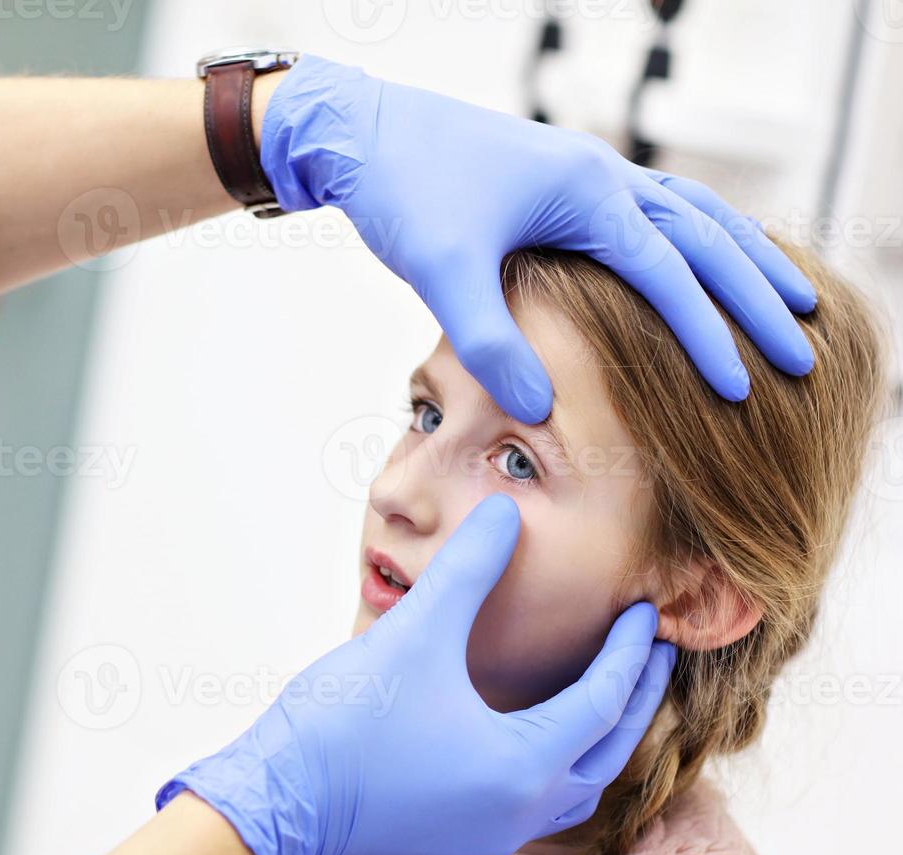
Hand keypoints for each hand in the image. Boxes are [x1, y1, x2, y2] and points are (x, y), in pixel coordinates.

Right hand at [157, 494, 675, 854]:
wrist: (271, 803)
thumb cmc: (343, 721)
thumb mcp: (414, 633)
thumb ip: (468, 570)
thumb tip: (503, 511)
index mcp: (522, 766)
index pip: (603, 702)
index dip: (630, 653)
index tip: (649, 613)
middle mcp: (517, 814)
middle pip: (605, 757)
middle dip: (633, 702)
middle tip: (651, 654)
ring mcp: (484, 835)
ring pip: (570, 791)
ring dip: (595, 742)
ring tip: (602, 696)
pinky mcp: (451, 841)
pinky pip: (530, 805)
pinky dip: (550, 765)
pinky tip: (528, 735)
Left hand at [258, 55, 816, 422]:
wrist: (363, 131)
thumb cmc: (403, 190)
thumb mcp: (441, 270)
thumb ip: (491, 340)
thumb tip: (543, 408)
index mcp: (585, 193)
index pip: (669, 272)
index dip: (707, 333)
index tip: (741, 387)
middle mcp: (601, 175)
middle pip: (704, 236)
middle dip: (756, 295)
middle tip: (805, 348)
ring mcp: (586, 171)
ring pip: (691, 212)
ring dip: (740, 256)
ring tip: (789, 297)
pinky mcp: (564, 179)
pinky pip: (654, 206)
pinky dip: (694, 235)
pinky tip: (698, 262)